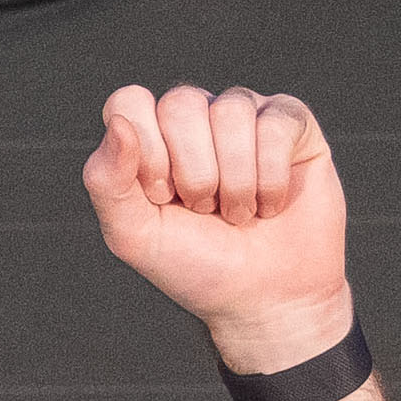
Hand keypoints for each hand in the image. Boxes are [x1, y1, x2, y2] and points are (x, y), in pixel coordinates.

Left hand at [84, 82, 356, 373]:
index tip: (160, 197)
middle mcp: (196, 117)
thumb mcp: (134, 234)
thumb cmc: (195, 265)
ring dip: (235, 181)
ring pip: (232, 110)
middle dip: (193, 172)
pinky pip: (277, 124)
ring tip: (238, 214)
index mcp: (150, 137)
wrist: (265, 299)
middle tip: (203, 210)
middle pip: (180, 103)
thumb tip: (119, 123)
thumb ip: (107, 181)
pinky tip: (271, 205)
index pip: (129, 101)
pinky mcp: (292, 124)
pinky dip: (271, 178)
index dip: (145, 151)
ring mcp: (245, 116)